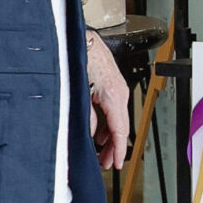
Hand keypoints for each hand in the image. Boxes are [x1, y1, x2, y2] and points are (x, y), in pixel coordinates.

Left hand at [85, 32, 129, 170]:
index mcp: (115, 97)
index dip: (119, 150)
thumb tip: (91, 134)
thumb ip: (87, 116)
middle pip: (121, 128)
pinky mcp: (111, 87)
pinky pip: (112, 111)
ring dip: (110, 137)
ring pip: (117, 120)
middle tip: (106, 163)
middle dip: (114, 148)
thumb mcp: (81, 93)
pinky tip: (100, 133)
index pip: (121, 131)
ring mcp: (117, 90)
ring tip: (101, 152)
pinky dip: (108, 125)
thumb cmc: (82, 60)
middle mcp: (120, 94)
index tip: (116, 164)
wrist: (82, 39)